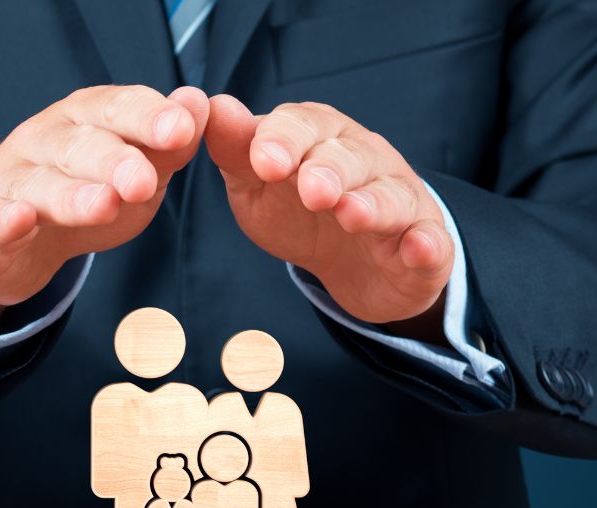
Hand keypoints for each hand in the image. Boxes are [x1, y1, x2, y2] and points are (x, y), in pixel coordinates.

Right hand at [0, 85, 208, 339]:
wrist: (8, 242)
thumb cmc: (81, 197)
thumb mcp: (136, 175)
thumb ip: (167, 148)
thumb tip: (200, 104)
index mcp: (83, 120)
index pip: (115, 108)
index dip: (147, 117)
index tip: (180, 129)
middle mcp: (42, 141)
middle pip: (78, 144)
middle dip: (113, 159)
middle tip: (143, 180)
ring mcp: (8, 181)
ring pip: (40, 184)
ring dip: (71, 193)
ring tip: (103, 205)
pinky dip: (4, 218)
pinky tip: (20, 218)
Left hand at [204, 95, 453, 330]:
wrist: (351, 265)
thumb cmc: (298, 211)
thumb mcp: (256, 183)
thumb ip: (236, 149)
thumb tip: (213, 106)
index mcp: (321, 138)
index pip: (303, 125)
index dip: (283, 141)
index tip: (263, 163)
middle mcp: (366, 160)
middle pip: (351, 157)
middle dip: (330, 170)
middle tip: (312, 190)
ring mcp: (401, 200)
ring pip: (392, 196)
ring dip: (374, 204)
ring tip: (352, 215)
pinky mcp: (426, 243)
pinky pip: (431, 242)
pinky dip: (426, 245)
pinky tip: (418, 248)